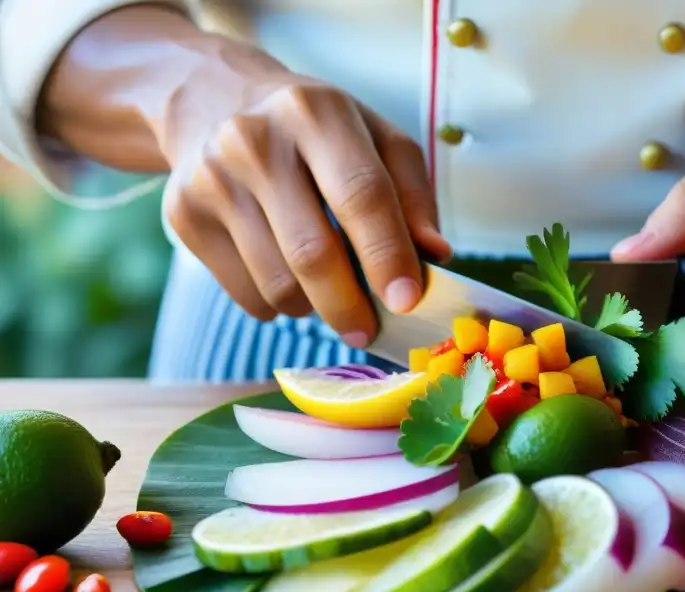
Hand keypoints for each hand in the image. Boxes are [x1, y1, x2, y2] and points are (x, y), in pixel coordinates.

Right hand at [159, 41, 449, 347]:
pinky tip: (285, 275)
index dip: (387, 254)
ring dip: (315, 308)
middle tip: (369, 331)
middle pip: (313, 252)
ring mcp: (212, 179)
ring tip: (327, 289)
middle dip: (350, 306)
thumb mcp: (376, 140)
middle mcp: (256, 142)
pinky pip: (247, 296)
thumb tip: (436, 256)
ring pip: (278, 286)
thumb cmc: (316, 133)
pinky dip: (277, 305)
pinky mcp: (183, 215)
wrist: (211, 102)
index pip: (361, 194)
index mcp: (317, 113)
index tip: (407, 302)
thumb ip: (413, 195)